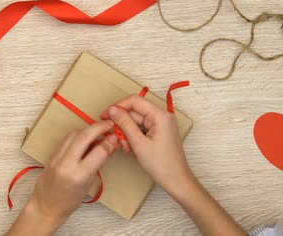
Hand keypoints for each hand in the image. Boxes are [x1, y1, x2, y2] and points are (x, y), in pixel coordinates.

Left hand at [8, 121, 119, 234]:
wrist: (47, 204)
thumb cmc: (70, 200)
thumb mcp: (89, 184)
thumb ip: (98, 162)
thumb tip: (109, 144)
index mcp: (78, 176)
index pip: (98, 152)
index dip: (109, 142)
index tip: (115, 137)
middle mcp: (66, 164)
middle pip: (84, 137)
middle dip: (98, 127)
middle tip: (109, 124)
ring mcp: (57, 158)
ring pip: (74, 134)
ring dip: (88, 129)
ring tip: (98, 131)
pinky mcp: (52, 154)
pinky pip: (67, 138)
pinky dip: (78, 134)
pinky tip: (86, 137)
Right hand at [102, 95, 246, 235]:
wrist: (177, 181)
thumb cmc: (160, 165)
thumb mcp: (138, 144)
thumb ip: (124, 124)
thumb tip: (112, 109)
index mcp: (160, 115)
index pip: (134, 101)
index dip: (118, 106)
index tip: (105, 116)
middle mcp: (162, 116)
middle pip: (135, 112)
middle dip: (123, 125)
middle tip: (117, 139)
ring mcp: (161, 124)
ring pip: (136, 121)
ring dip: (127, 133)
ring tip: (127, 148)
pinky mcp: (159, 131)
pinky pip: (142, 128)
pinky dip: (134, 137)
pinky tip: (132, 149)